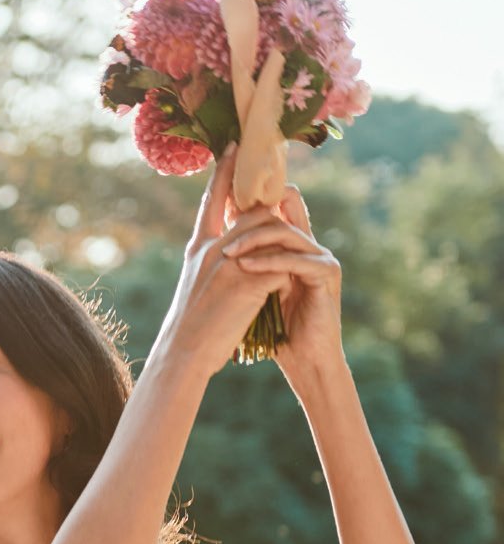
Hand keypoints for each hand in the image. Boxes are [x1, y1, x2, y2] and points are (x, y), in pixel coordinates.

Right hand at [155, 144, 297, 379]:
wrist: (184, 353)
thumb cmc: (188, 327)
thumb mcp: (195, 285)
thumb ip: (211, 262)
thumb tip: (232, 253)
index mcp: (198, 248)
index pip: (212, 200)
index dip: (224, 173)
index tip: (235, 146)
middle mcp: (213, 249)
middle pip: (251, 212)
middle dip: (269, 204)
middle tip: (285, 187)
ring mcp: (231, 265)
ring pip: (269, 234)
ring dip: (283, 241)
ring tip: (295, 243)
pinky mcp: (248, 284)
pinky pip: (279, 267)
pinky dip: (285, 275)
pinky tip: (287, 289)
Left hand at [220, 186, 345, 393]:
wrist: (304, 360)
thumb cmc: (275, 331)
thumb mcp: (253, 290)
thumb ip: (245, 263)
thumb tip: (217, 241)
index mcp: (291, 245)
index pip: (274, 203)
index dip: (251, 190)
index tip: (223, 183)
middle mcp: (308, 244)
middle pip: (283, 204)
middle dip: (251, 207)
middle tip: (223, 216)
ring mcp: (320, 256)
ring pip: (285, 232)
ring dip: (253, 239)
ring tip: (228, 253)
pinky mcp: (326, 273)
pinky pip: (294, 259)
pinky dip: (268, 262)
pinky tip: (245, 267)